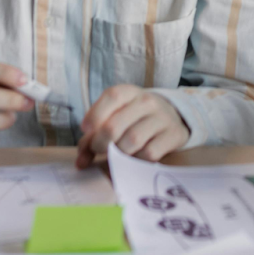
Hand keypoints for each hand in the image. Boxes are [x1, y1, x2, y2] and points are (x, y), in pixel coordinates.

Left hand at [76, 85, 190, 166]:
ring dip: (118, 153)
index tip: (86, 131)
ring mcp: (162, 117)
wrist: (170, 117)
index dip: (94, 116)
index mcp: (129, 92)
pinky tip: (135, 155)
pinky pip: (148, 153)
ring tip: (118, 153)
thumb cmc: (133, 118)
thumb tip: (80, 162)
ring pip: (131, 141)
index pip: (111, 97)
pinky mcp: (173, 135)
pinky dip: (137, 159)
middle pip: (114, 126)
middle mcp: (146, 101)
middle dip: (100, 144)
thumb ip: (93, 136)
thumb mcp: (114, 116)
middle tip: (99, 149)